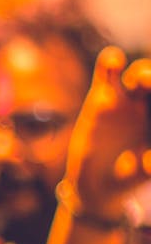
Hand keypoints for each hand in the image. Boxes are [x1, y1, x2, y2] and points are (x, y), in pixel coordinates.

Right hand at [65, 46, 150, 218]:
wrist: (99, 183)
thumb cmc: (129, 180)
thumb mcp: (145, 173)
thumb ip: (148, 165)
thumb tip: (149, 162)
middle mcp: (149, 105)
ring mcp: (127, 99)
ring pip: (139, 74)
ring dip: (145, 72)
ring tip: (143, 80)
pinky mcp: (102, 96)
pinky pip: (108, 73)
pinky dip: (110, 62)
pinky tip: (114, 60)